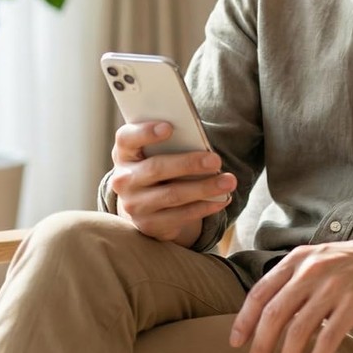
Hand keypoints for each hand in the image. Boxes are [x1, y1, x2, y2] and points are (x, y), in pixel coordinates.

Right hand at [109, 120, 235, 245]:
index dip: (145, 132)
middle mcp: (124, 179)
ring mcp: (134, 204)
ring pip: (172, 195)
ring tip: (228, 181)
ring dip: (204, 188)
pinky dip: (204, 206)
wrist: (145, 201)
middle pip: (156, 168)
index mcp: (125, 152)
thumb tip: (199, 138)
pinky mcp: (148, 225)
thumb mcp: (157, 150)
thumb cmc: (159, 162)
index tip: (169, 127)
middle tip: (216, 159)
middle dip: (189, 163)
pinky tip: (221, 199)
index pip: (127, 138)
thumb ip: (172, 141)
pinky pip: (180, 216)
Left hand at [229, 233, 352, 352]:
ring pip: (297, 330)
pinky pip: (327, 339)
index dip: (244, 320)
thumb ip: (295, 278)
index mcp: (298, 258)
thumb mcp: (319, 259)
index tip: (236, 342)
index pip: (260, 291)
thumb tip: (268, 310)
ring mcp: (332, 287)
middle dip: (260, 345)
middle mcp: (311, 270)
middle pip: (273, 314)